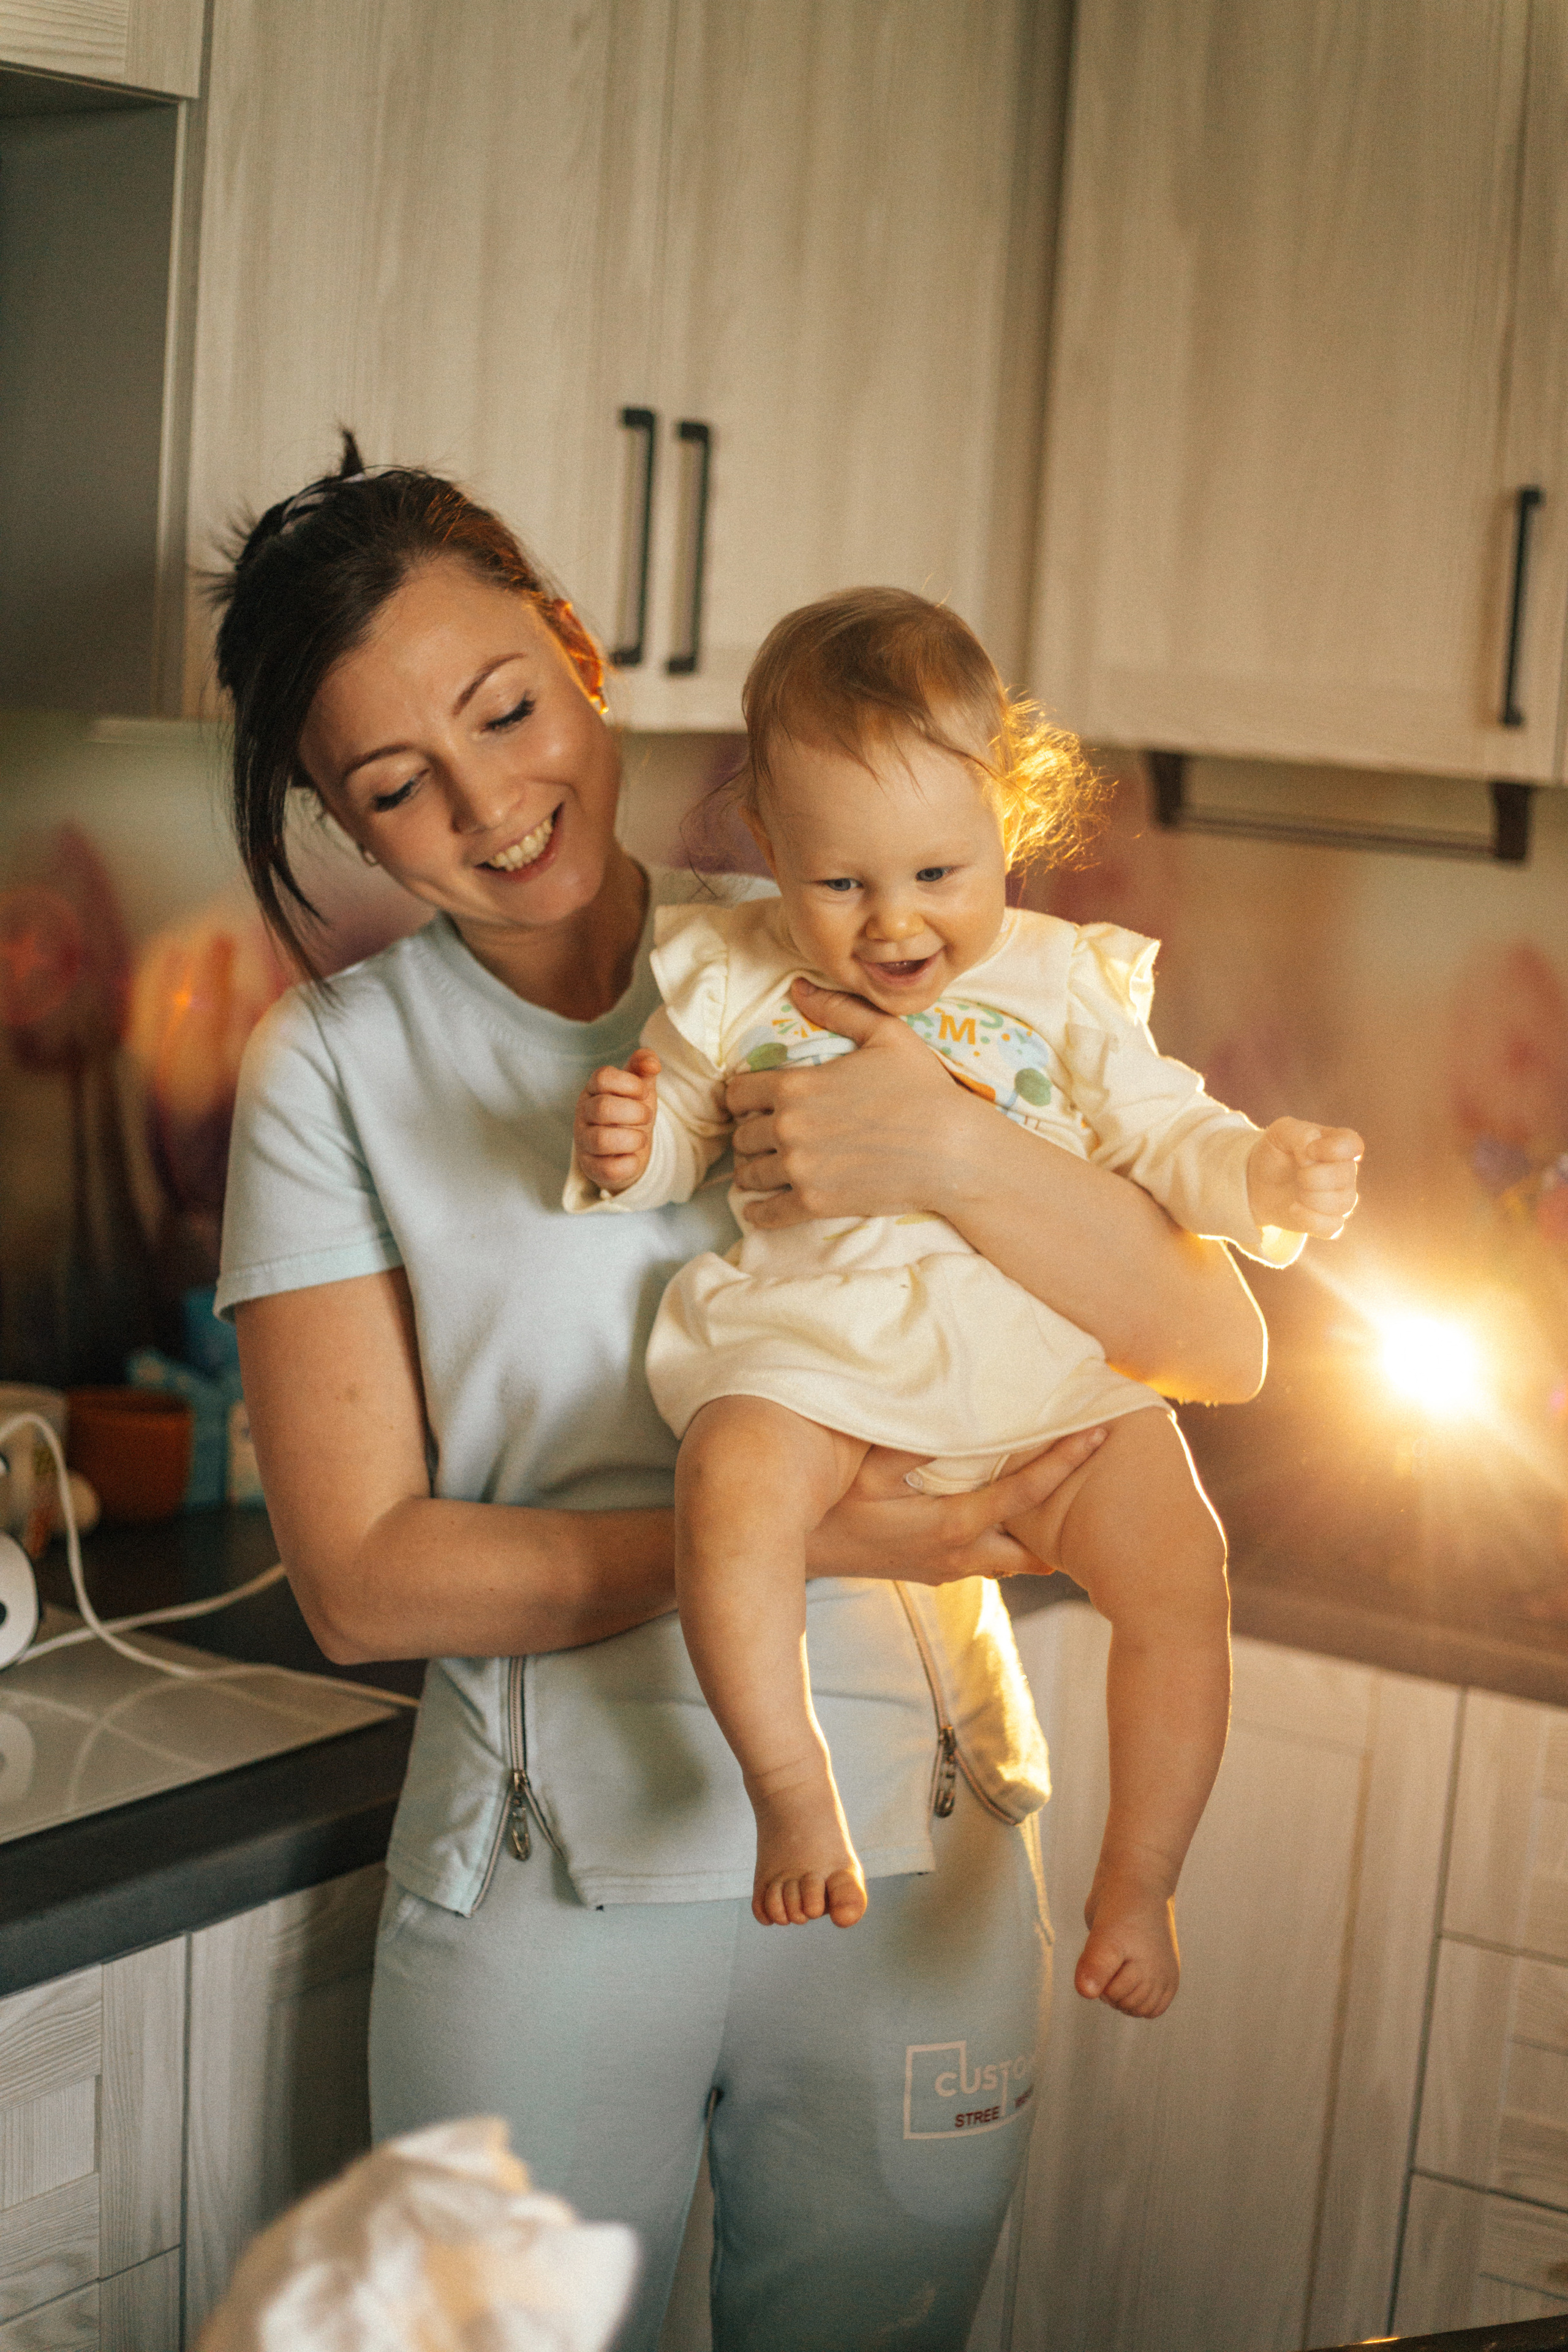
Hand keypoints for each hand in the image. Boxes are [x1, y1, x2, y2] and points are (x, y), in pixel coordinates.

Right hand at [574, 1049, 660, 1193]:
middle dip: (634, 1112)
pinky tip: (634, 1157)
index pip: (602, 1077)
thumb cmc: (631, 1113)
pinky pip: (608, 1169)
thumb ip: (643, 1067)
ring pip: (601, 1140)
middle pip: (602, 1108)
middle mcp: (583, 1114)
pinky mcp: (591, 1167)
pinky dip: (629, 1163)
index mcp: (593, 1089)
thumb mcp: (639, 1088)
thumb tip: (652, 1062)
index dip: (629, 1083)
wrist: (627, 1150)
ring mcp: (584, 1141)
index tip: (642, 1092)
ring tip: (641, 1138)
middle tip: (646, 1116)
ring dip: (632, 1139)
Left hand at [725, 977, 982, 1227]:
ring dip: (752, 1172)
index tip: (752, 1103)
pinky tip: (759, 1209)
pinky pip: (767, 1214)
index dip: (742, 1096)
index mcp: (796, 1085)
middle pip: (741, 1136)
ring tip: (763, 1171)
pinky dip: (759, 1213)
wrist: (952, 1150)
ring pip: (748, 1174)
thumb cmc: (923, 1089)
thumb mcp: (885, 1035)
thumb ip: (838, 1010)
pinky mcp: (814, 1204)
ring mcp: (799, 1169)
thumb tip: (798, 987)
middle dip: (749, 1135)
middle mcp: (787, 1127)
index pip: (736, 1092)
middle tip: (762, 1139)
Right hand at [805, 1426, 1106, 1583]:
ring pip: (1012, 1559)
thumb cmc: (827, 1505)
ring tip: (1073, 1503)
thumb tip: (958, 1405)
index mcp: (952, 1526)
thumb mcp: (866, 1467)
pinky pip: (986, 1558)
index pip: (1024, 1495)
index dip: (1064, 1464)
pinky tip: (1013, 1517)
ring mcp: (945, 1569)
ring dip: (1040, 1535)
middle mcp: (959, 1557)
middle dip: (1070, 1524)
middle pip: (1035, 1549)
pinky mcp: (930, 1570)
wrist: (786, 1552)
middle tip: (1107, 1489)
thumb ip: (913, 1439)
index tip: (1099, 1434)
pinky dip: (1009, 1537)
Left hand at [1076, 1868, 1180, 2018]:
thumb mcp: (1104, 1937)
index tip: (1103, 1951)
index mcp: (1155, 1976)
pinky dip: (1131, 1995)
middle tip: (1110, 1953)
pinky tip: (1125, 1971)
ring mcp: (1161, 1975)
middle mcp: (1161, 1980)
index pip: (1116, 1999)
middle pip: (1125, 2005)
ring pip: (1134, 2006)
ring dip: (1119, 1990)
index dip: (1100, 1980)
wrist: (1137, 1882)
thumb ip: (1095, 1967)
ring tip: (1117, 1960)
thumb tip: (1086, 1993)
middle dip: (1110, 1986)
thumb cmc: (1122, 1909)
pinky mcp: (1157, 1971)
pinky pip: (1145, 2004)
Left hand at [1246, 1116, 1362, 1237]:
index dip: (1332, 1149)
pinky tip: (1293, 1208)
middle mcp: (1345, 1170)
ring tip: (1296, 1193)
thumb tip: (1313, 1150)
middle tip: (1298, 1175)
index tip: (1308, 1151)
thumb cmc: (1274, 1154)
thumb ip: (1301, 1133)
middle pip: (1346, 1175)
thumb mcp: (1280, 1133)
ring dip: (1311, 1198)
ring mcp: (1340, 1197)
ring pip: (1343, 1203)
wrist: (1257, 1183)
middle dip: (1314, 1177)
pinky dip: (1309, 1220)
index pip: (1353, 1144)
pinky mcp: (1330, 1221)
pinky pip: (1332, 1227)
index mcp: (1337, 1143)